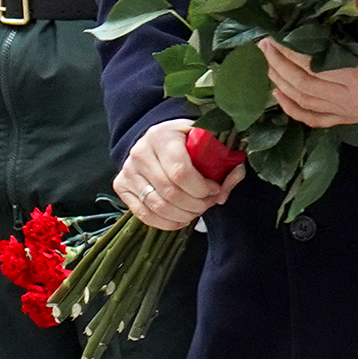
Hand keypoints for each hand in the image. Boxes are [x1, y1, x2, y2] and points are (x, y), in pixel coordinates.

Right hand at [114, 120, 244, 230]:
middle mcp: (140, 153)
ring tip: (197, 210)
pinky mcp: (121, 186)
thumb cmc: (187, 139)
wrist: (157, 137)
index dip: (201, 187)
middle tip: (209, 203)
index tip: (215, 189)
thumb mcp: (207, 139)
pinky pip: (144, 214)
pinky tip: (182, 219)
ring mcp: (127, 171)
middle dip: (196, 204)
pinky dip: (167, 222)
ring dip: (183, 215)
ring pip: (157, 206)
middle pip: (170, 192)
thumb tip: (235, 175)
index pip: (180, 171)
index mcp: (162, 136)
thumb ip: (224, 157)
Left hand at [263, 35, 357, 128]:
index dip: (291, 53)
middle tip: (264, 46)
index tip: (276, 37)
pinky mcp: (342, 120)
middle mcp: (348, 99)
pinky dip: (291, 108)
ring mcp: (344, 112)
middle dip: (279, 63)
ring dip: (280, 82)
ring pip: (302, 100)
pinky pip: (311, 118)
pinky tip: (277, 94)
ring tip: (268, 63)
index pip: (315, 66)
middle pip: (302, 84)